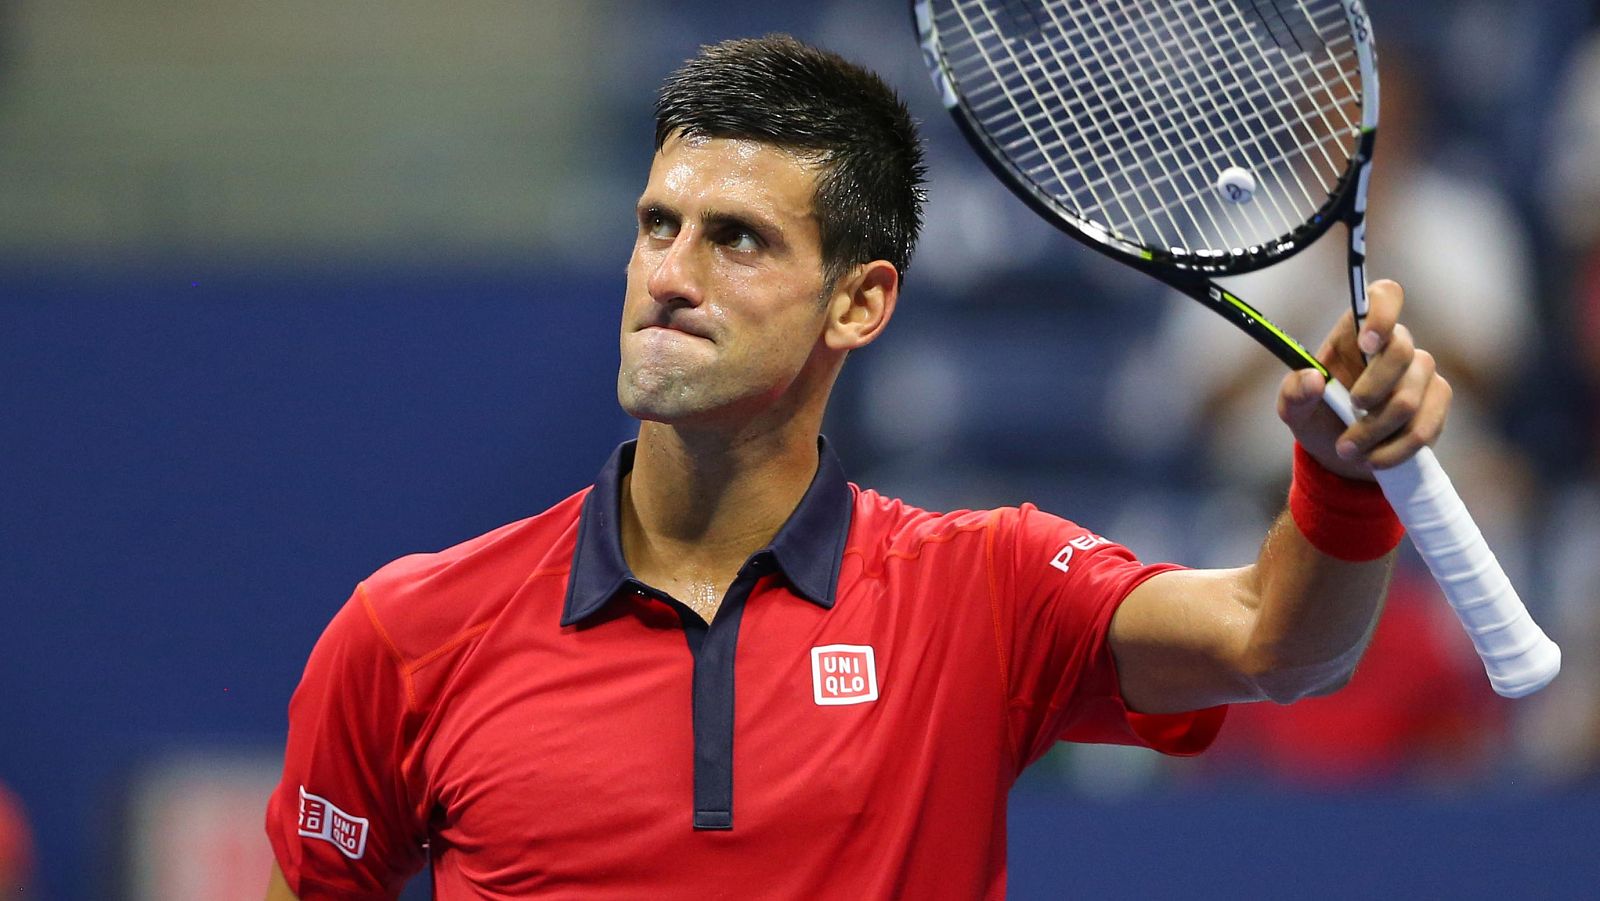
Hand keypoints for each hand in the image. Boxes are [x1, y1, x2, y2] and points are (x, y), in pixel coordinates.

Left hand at [1275, 279, 1452, 480]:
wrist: (1342, 456)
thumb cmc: (1318, 418)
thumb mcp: (1294, 409)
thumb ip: (1295, 392)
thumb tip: (1312, 379)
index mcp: (1356, 333)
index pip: (1385, 296)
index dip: (1382, 313)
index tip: (1366, 342)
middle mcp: (1395, 345)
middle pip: (1402, 352)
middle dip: (1371, 392)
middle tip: (1348, 412)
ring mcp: (1421, 373)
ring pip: (1409, 398)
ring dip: (1375, 431)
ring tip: (1348, 449)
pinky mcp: (1437, 402)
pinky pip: (1425, 427)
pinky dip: (1394, 449)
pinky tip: (1374, 459)